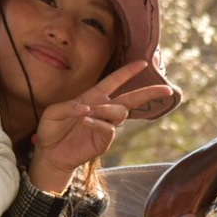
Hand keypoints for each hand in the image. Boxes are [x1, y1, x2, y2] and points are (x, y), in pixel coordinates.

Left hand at [27, 61, 173, 194]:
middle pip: (131, 99)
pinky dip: (99, 123)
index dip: (128, 72)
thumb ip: (68, 106)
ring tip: (88, 113)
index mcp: (93, 97)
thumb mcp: (53, 112)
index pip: (114, 81)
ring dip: (107, 109)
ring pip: (119, 113)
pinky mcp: (103, 141)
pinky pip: (108, 129)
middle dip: (149, 93)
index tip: (143, 62)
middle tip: (167, 89)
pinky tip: (86, 121)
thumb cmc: (50, 130)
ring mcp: (105, 126)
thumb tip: (87, 107)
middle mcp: (102, 110)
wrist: (49, 154)